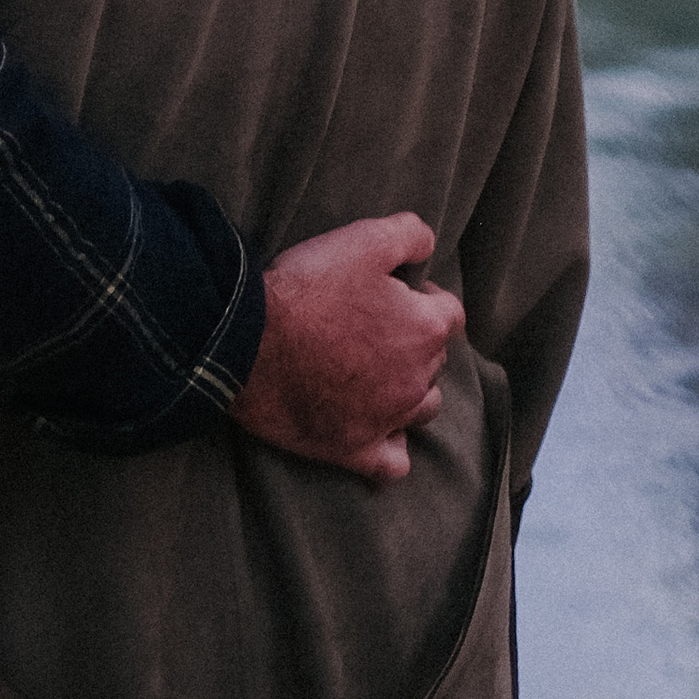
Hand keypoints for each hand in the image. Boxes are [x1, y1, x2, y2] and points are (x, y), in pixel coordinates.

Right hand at [231, 213, 464, 480]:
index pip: (449, 312)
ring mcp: (388, 419)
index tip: (392, 290)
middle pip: (434, 358)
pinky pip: (393, 463)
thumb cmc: (306, 290)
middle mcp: (417, 379)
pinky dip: (392, 447)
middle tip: (370, 323)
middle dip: (412, 339)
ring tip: (377, 372)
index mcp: (424, 329)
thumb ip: (408, 235)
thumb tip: (428, 245)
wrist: (249, 343)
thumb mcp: (362, 240)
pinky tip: (379, 431)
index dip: (423, 296)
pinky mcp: (356, 449)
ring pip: (423, 408)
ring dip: (410, 389)